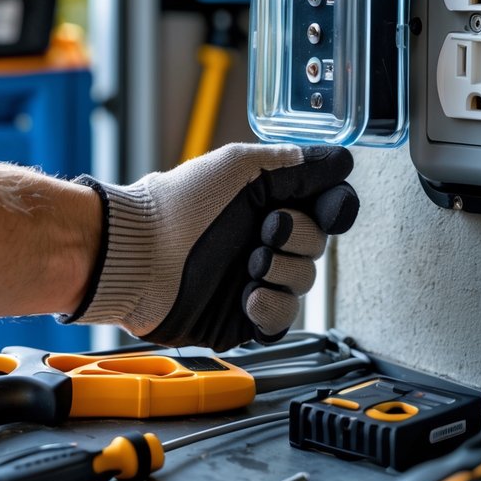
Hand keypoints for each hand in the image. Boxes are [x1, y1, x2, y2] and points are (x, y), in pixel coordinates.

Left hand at [63, 144, 358, 349]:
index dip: (336, 208)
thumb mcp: (240, 167)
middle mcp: (265, 240)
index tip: (332, 208)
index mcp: (267, 202)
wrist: (139, 255)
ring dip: (281, 270)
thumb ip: (295, 164)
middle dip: (299, 236)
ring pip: (304, 282)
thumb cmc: (180, 205)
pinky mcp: (243, 319)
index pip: (325, 207)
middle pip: (319, 244)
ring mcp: (255, 279)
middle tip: (265, 229)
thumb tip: (341, 161)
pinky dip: (271, 307)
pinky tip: (248, 295)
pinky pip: (283, 320)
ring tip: (249, 264)